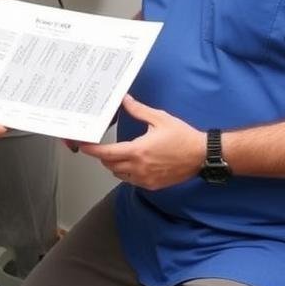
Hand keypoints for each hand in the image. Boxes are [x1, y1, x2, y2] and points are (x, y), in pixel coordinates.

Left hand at [78, 95, 205, 189]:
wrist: (201, 155)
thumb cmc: (182, 136)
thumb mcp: (159, 118)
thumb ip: (138, 110)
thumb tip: (125, 100)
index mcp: (138, 151)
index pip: (106, 153)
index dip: (92, 150)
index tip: (83, 146)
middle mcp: (138, 168)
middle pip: (109, 165)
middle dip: (103, 156)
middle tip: (102, 146)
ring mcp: (145, 179)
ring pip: (119, 174)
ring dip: (114, 165)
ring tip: (119, 154)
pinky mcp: (152, 185)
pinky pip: (131, 181)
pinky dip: (127, 173)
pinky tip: (134, 163)